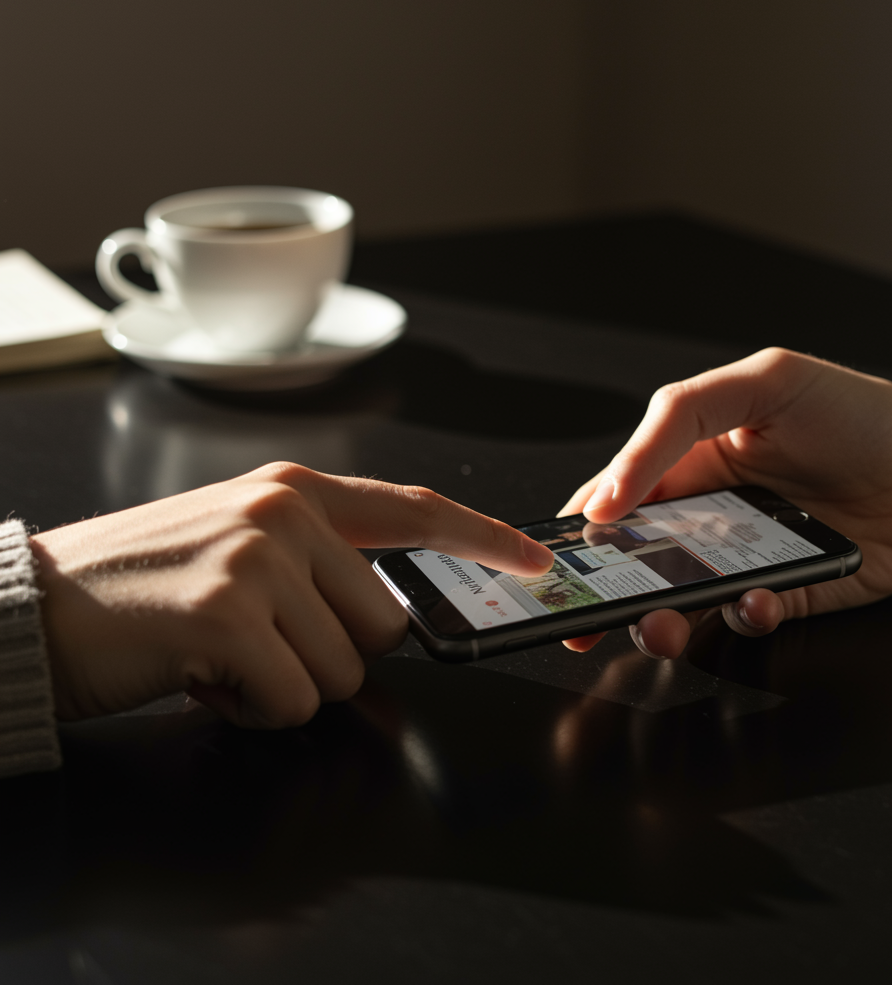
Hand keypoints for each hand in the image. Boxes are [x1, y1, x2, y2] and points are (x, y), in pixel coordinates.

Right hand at [32, 463, 552, 725]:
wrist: (35, 605)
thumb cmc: (140, 585)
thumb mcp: (238, 543)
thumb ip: (318, 561)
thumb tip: (386, 605)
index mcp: (295, 492)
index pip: (414, 510)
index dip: (483, 539)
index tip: (532, 561)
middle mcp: (284, 514)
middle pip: (384, 623)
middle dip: (329, 652)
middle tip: (257, 640)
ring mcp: (258, 560)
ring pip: (344, 670)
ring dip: (285, 683)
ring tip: (220, 654)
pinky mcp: (230, 614)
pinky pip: (294, 700)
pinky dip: (252, 708)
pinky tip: (202, 676)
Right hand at [558, 348, 891, 657]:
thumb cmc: (856, 414)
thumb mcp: (762, 383)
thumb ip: (678, 418)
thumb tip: (612, 487)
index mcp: (691, 461)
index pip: (617, 497)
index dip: (580, 529)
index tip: (556, 561)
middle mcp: (709, 514)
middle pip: (637, 561)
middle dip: (605, 594)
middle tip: (582, 622)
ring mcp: (745, 558)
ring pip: (681, 600)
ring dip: (662, 620)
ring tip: (659, 628)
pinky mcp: (786, 593)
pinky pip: (747, 617)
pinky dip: (745, 616)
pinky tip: (757, 601)